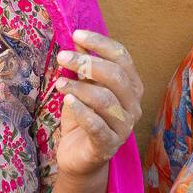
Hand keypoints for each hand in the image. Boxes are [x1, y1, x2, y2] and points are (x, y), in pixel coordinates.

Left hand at [52, 29, 143, 179]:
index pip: (122, 57)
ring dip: (79, 87)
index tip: (76, 35)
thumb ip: (83, 66)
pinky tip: (67, 101)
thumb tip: (77, 39)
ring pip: (105, 100)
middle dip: (87, 63)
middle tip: (62, 57)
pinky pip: (97, 125)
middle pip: (116, 76)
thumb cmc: (83, 117)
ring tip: (59, 84)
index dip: (100, 44)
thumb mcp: (82, 87)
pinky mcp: (108, 145)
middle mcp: (133, 105)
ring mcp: (124, 127)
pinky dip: (81, 111)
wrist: (79, 157)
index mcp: (131, 86)